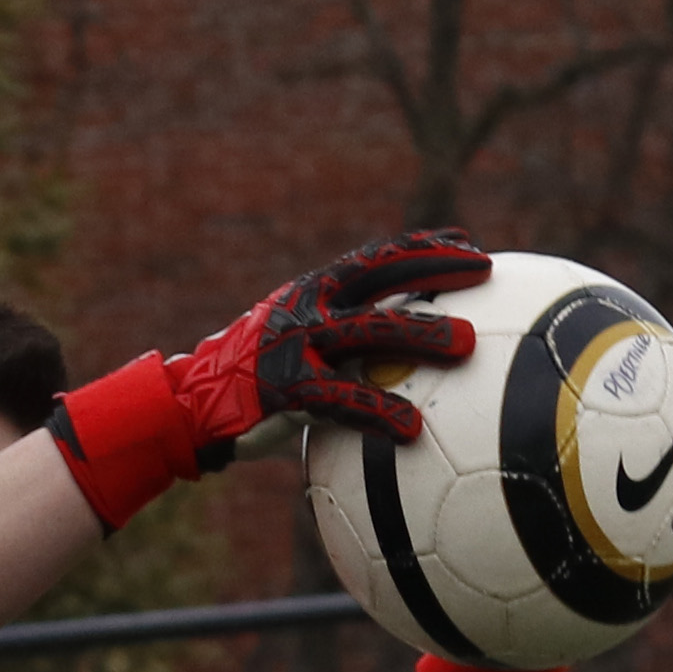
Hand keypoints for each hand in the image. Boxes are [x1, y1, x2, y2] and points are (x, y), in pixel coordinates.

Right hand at [169, 232, 490, 451]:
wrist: (188, 407)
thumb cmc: (250, 386)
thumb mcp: (294, 351)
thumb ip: (340, 351)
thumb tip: (396, 368)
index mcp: (311, 294)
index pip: (374, 260)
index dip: (421, 247)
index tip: (468, 242)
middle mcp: (307, 308)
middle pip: (380, 277)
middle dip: (434, 267)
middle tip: (484, 269)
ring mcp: (296, 344)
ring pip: (370, 330)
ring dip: (422, 333)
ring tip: (467, 344)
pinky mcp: (285, 387)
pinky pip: (342, 399)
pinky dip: (380, 411)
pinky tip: (411, 429)